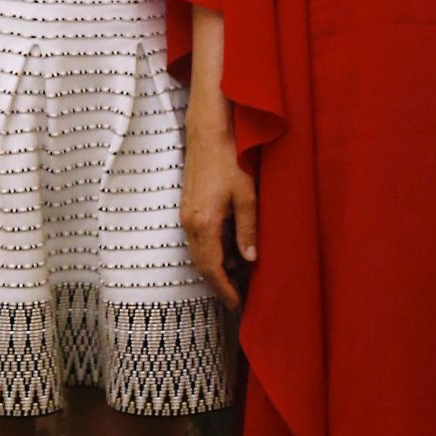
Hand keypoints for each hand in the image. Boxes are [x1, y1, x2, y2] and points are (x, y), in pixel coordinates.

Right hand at [180, 124, 256, 309]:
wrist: (208, 131)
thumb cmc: (230, 158)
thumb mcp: (246, 194)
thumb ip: (248, 229)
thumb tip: (250, 259)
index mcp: (204, 223)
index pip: (212, 268)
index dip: (224, 289)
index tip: (236, 303)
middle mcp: (189, 223)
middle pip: (201, 265)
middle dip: (219, 282)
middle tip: (239, 295)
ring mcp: (185, 214)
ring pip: (198, 253)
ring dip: (216, 266)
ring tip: (239, 273)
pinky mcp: (187, 206)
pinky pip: (196, 239)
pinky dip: (211, 251)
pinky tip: (229, 248)